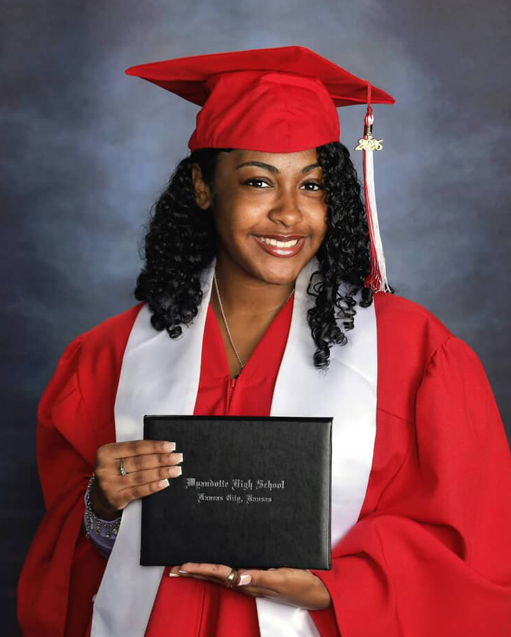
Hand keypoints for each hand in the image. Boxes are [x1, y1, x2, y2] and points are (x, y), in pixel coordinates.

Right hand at [92, 440, 182, 519]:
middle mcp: (105, 468)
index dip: (155, 446)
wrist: (100, 496)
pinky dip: (153, 486)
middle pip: (140, 462)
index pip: (135, 447)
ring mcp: (110, 484)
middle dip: (162, 459)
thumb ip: (134, 452)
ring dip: (161, 472)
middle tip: (177, 458)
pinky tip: (164, 482)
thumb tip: (163, 450)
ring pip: (141, 476)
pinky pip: (139, 491)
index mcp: (106, 452)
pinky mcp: (116, 498)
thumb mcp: (117, 457)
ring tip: (175, 470)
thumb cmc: (113, 471)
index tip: (170, 446)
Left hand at [168, 563, 330, 610]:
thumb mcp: (281, 577)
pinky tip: (214, 566)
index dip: (200, 568)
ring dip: (202, 571)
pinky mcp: (257, 577)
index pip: (219, 573)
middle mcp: (246, 582)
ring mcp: (250, 581)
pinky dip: (218, 569)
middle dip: (194, 571)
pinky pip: (232, 572)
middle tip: (173, 568)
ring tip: (186, 567)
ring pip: (220, 575)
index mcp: (248, 581)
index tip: (182, 566)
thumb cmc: (299, 583)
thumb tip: (238, 577)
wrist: (315, 591)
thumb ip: (259, 577)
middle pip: (214, 576)